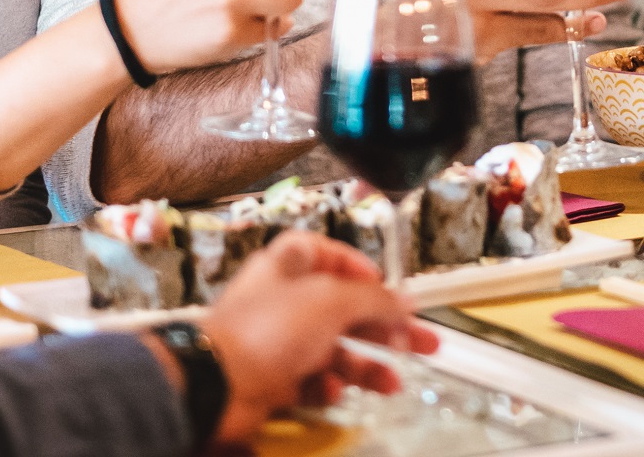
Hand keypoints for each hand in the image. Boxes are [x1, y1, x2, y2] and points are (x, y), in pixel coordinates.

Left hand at [199, 231, 437, 445]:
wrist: (218, 384)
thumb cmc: (271, 328)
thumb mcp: (332, 301)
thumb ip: (374, 299)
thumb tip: (407, 300)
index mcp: (289, 267)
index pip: (326, 253)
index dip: (357, 265)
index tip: (384, 283)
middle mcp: (284, 302)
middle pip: (345, 309)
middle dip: (385, 327)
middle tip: (425, 343)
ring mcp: (279, 343)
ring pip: (334, 351)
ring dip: (365, 367)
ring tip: (392, 384)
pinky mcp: (274, 380)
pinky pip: (312, 381)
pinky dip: (327, 387)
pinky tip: (332, 390)